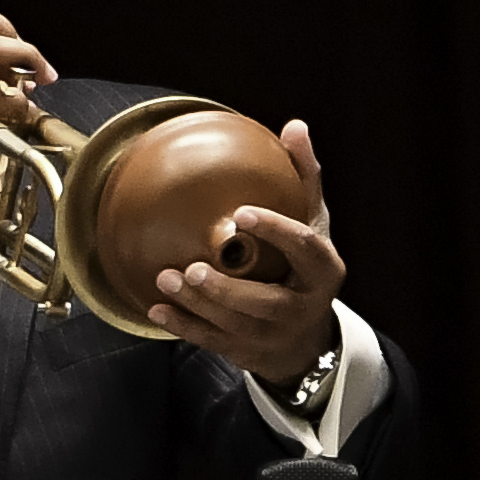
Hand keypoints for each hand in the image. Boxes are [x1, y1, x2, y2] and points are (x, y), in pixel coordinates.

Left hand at [146, 119, 344, 385]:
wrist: (303, 336)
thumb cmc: (302, 264)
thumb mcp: (311, 221)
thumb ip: (302, 177)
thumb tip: (295, 126)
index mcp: (323, 271)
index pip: (306, 250)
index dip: (277, 232)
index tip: (242, 212)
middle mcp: (303, 308)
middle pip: (267, 303)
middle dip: (227, 290)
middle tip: (192, 267)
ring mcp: (275, 335)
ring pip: (237, 327)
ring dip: (199, 306)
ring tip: (165, 279)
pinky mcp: (248, 353)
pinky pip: (214, 342)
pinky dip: (184, 327)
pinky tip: (156, 309)